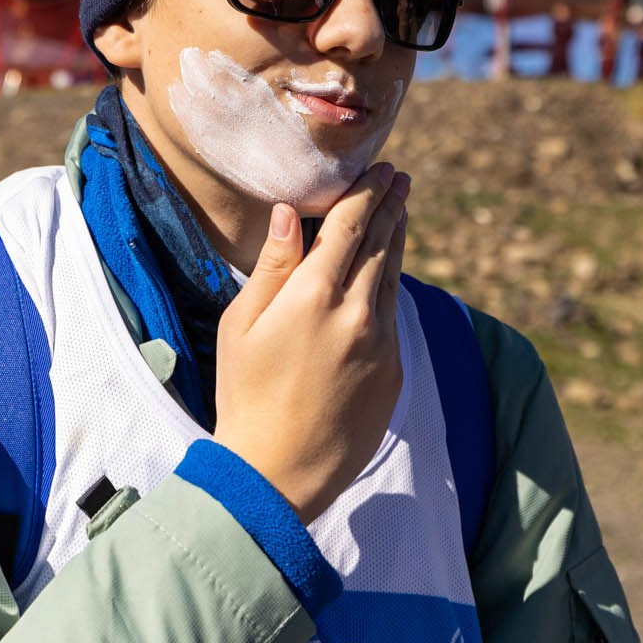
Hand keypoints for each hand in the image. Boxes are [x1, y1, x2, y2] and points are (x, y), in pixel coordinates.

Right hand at [212, 162, 410, 523]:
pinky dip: (392, 286)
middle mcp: (358, 313)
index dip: (366, 193)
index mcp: (314, 296)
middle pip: (382, 244)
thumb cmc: (244, 396)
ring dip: (398, 240)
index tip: (380, 169)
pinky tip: (388, 275)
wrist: (278, 473)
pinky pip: (395, 316)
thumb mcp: (241, 326)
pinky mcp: (392, 372)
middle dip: (391, 206)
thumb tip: (290, 213)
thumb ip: (273, 266)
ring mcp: (381, 344)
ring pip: (395, 278)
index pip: (349, 226)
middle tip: (400, 179)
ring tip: (401, 212)